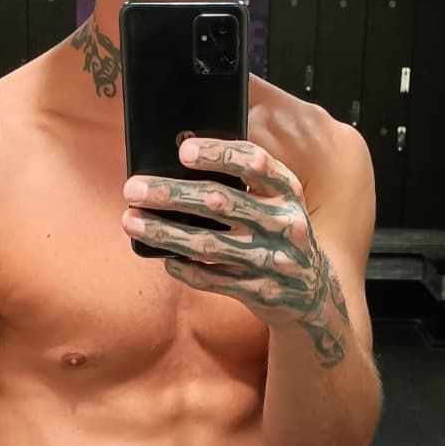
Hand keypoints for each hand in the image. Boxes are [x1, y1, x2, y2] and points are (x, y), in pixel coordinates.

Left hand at [121, 137, 350, 333]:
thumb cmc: (280, 235)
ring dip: (164, 231)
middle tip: (133, 188)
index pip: (255, 163)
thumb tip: (180, 161)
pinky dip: (183, 267)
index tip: (183, 151)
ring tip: (130, 220)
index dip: (219, 154)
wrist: (314, 294)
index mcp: (287, 191)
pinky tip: (163, 257)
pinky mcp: (260, 291)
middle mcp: (283, 223)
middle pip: (220, 202)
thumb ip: (244, 183)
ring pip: (208, 243)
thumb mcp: (277, 202)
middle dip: (171, 193)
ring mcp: (272, 259)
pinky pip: (212, 279)